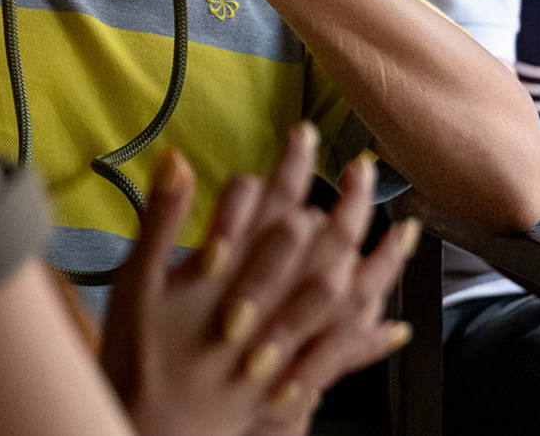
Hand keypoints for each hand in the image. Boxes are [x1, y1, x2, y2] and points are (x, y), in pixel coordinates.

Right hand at [100, 126, 415, 435]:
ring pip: (344, 298)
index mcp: (229, 274)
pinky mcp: (289, 384)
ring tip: (404, 231)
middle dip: (347, 202)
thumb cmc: (137, 354)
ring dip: (376, 262)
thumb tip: (175, 157)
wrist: (148, 430)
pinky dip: (371, 341)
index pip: (270, 205)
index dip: (290, 165)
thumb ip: (160, 218)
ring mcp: (283, 347)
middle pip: (319, 245)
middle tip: (365, 168)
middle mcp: (266, 306)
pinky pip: (341, 359)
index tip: (305, 133)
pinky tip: (397, 327)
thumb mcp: (135, 280)